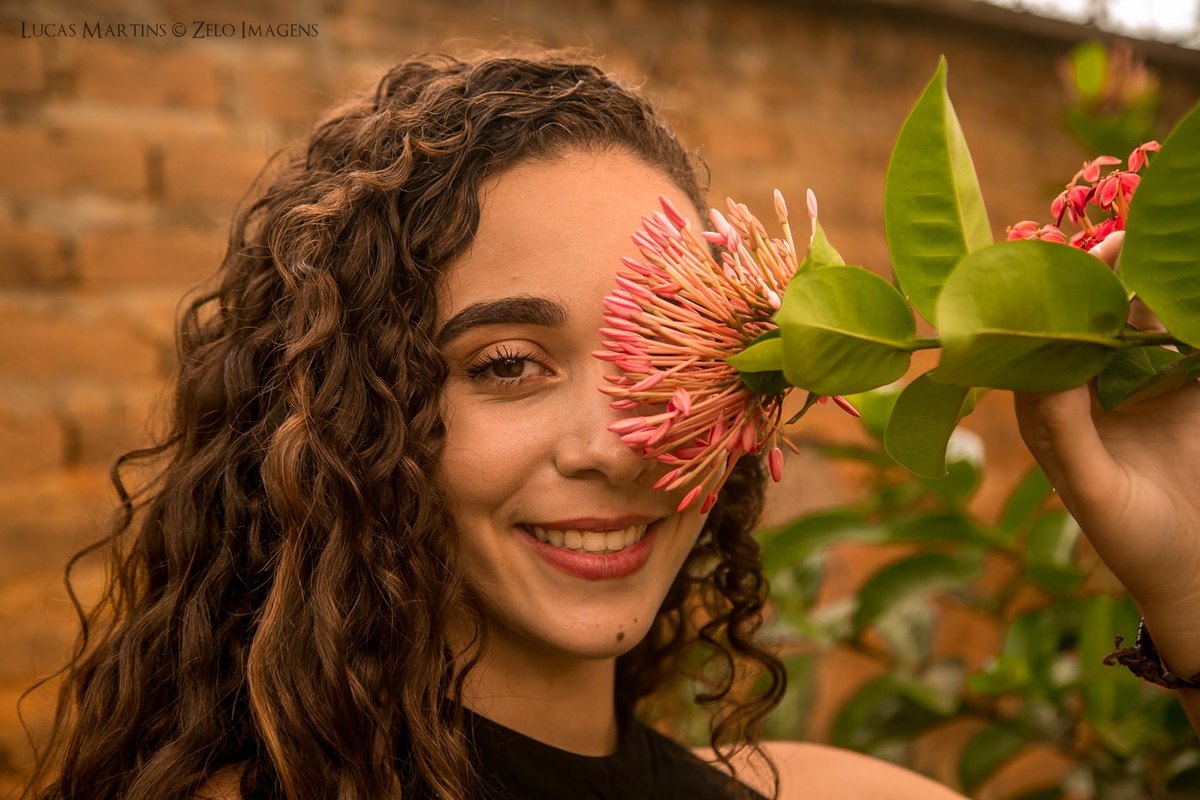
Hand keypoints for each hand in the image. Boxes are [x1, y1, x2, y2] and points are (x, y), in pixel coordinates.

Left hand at [1013, 232, 1199, 642]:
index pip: (1042, 345)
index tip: (1067, 266)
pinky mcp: (1186, 392)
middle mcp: (1089, 392)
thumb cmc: (1133, 543)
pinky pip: (1185, 344)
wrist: (1199, 574)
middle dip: (1100, 281)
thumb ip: (1068, 434)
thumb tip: (1046, 372)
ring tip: (1159, 244)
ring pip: (1140, 325)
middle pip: (1090, 324)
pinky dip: (1188, 317)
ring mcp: (1140, 389)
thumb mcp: (1095, 492)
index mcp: (1050, 414)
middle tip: (1118, 237)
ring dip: (1149, 287)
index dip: (1051, 304)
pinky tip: (1189, 283)